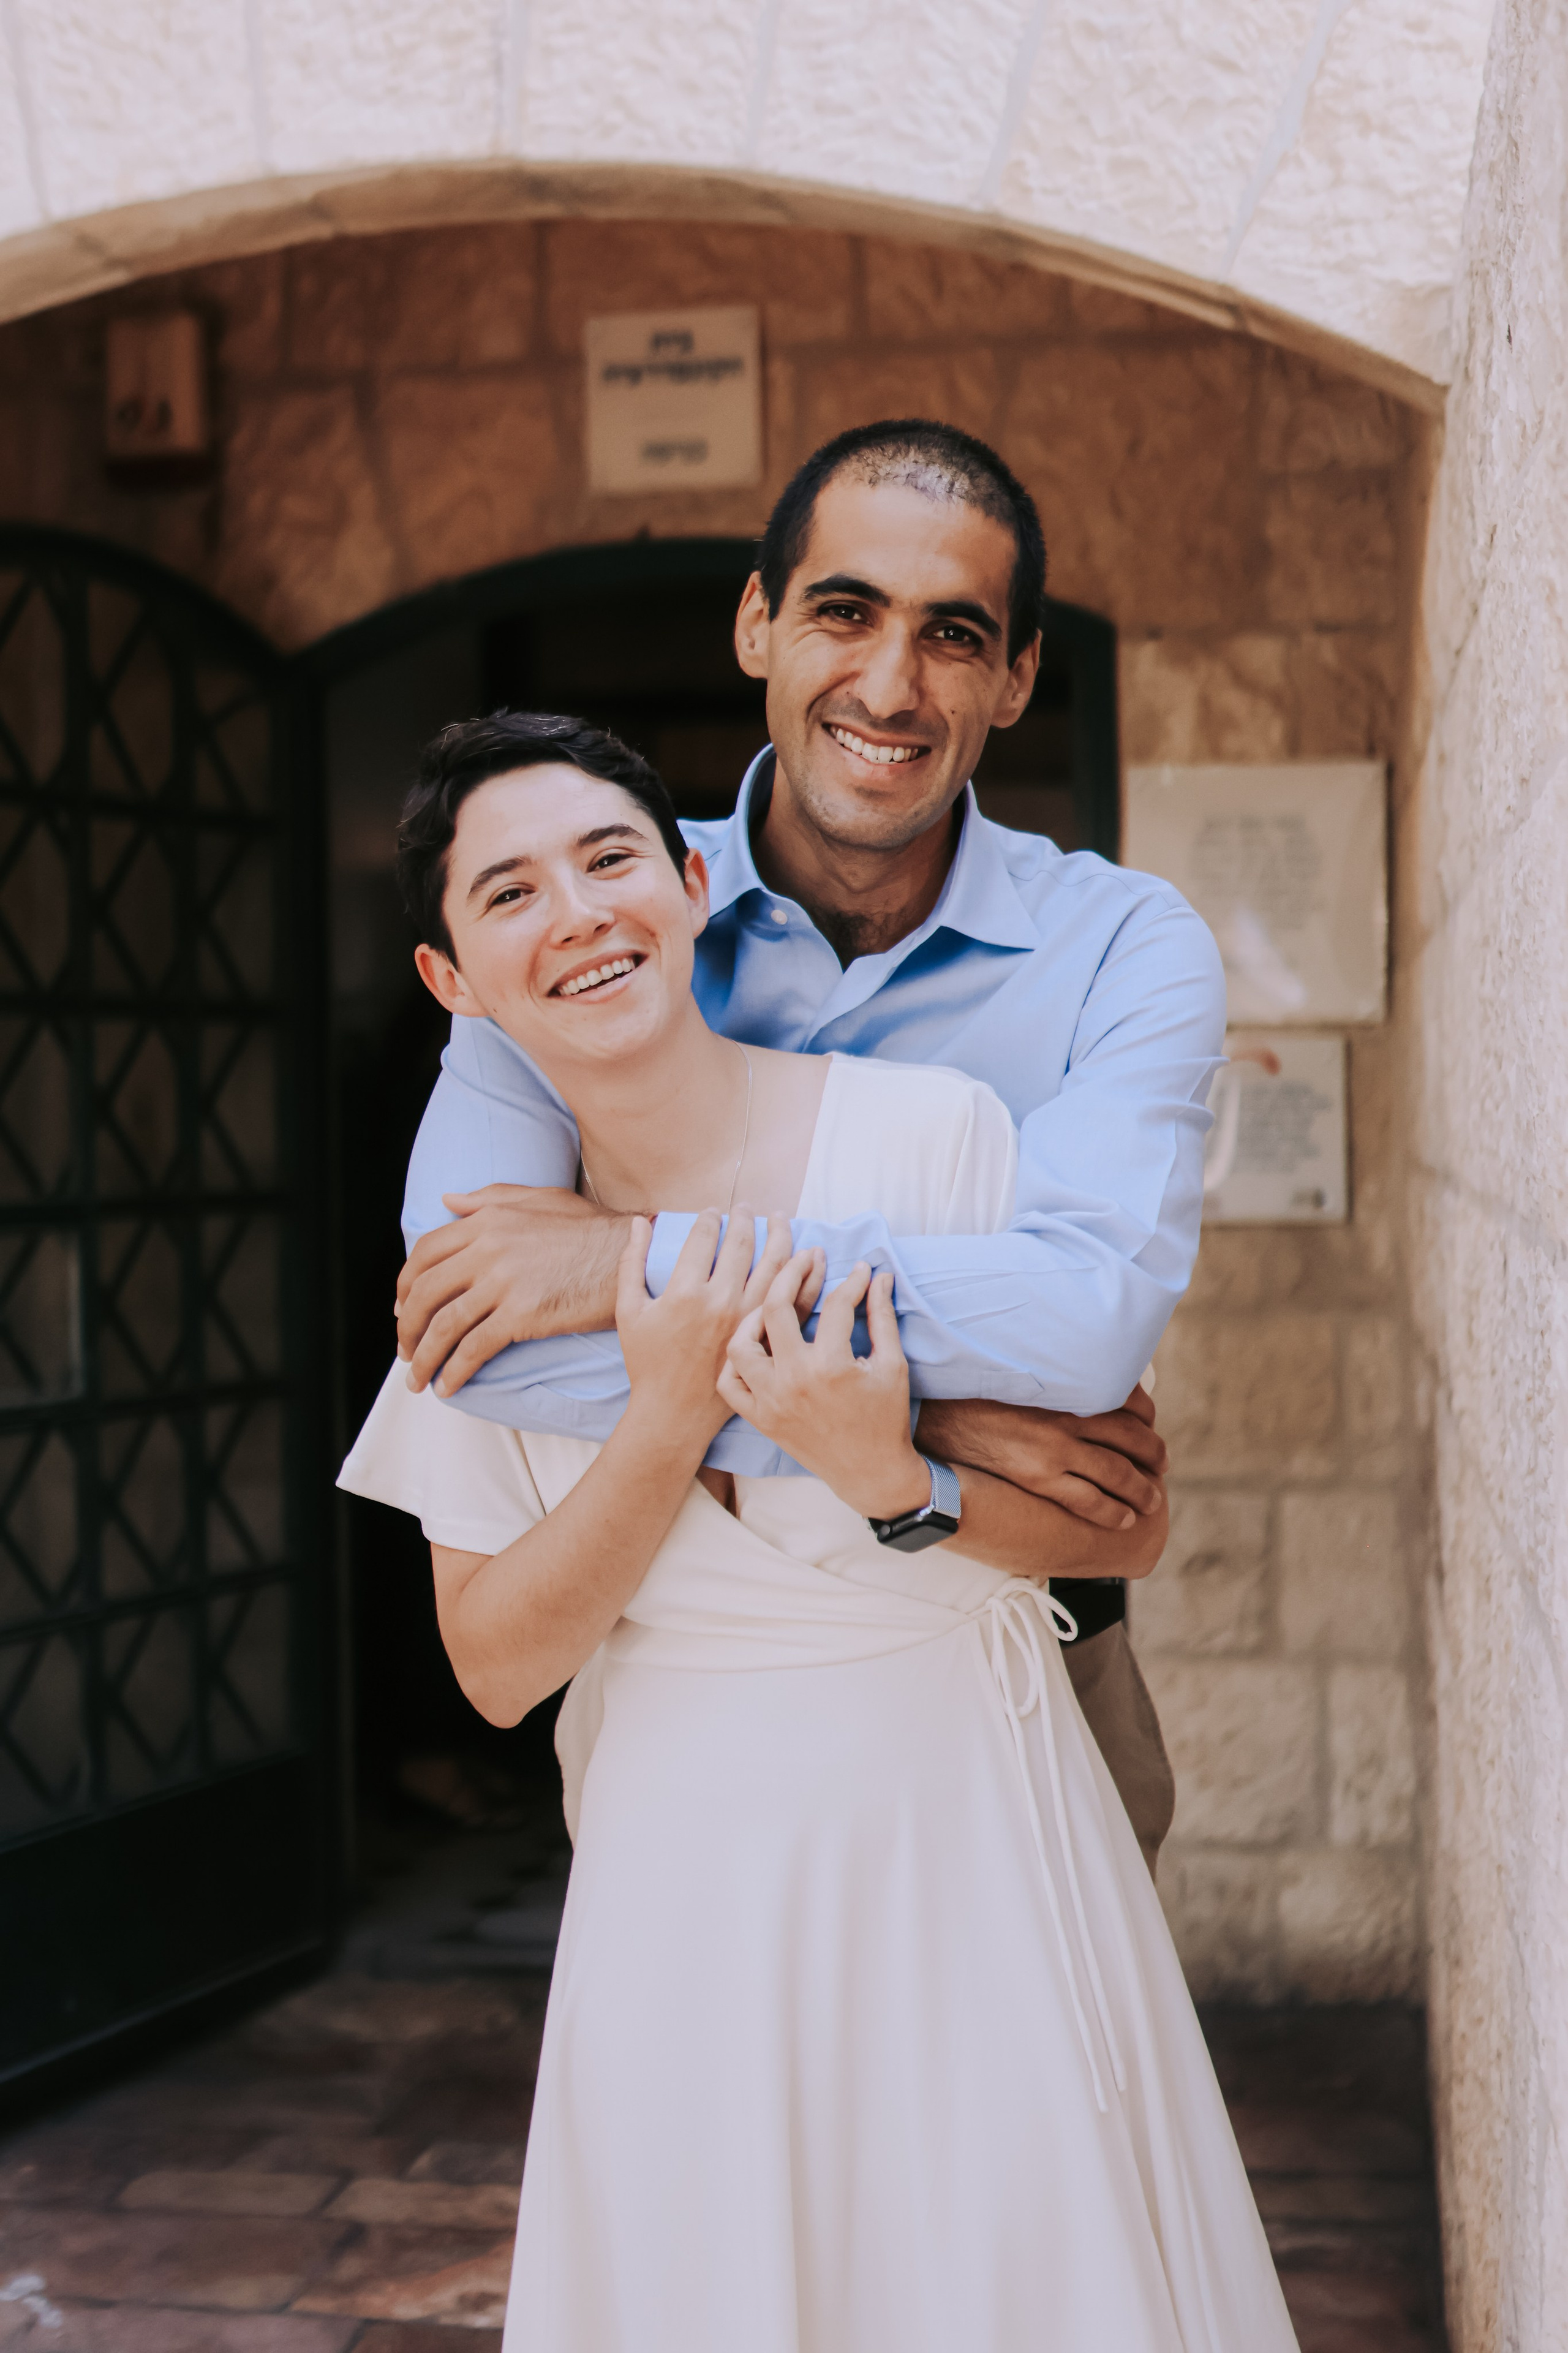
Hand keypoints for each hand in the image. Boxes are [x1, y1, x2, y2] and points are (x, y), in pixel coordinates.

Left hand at [396, 1186, 629, 1396]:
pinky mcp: (522, 1315)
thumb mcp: (539, 1199)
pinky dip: (454, 1371)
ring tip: (419, 1379)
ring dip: (423, 1358)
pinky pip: (473, 1348)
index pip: (424, 1254)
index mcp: (487, 1219)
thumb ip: (489, 1198)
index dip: (405, 1286)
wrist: (633, 1255)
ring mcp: (503, 1282)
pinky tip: (449, 1386)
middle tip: (406, 1350)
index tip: (402, 1309)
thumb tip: (446, 1200)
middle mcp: (487, 1249)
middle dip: (407, 1328)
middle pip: (424, 1293)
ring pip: (442, 1326)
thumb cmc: (591, 1229)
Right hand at [619, 1207, 794, 1447]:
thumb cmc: (647, 1363)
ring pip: (775, 1265)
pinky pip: (796, 1299)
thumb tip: (639, 1221)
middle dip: (745, 1219)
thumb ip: (631, 1262)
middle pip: (742, 1245)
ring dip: (781, 1235)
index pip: (704, 1238)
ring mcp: (749, 1320)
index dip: (709, 1219)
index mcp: (685, 1293)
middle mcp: (721, 1303)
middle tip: (746, 1208)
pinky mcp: (767, 1338)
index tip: (713, 1212)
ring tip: (780, 1219)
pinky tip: (810, 1256)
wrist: (674, 1412)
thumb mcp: (629, 1311)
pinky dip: (807, 1274)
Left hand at [718, 1257, 929, 1520]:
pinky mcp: (760, 1418)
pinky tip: (753, 1345)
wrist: (870, 1473)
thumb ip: (882, 1317)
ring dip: (751, 1316)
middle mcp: (794, 1381)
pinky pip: (729, 1383)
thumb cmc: (885, 1418)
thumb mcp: (892, 1365)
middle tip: (805, 1258)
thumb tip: (877, 1276)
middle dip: (791, 1272)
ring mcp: (771, 1401)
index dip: (852, 1281)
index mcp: (831, 1366)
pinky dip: (734, 1362)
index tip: (860, 1270)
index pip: (836, 1305)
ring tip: (771, 1302)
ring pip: (740, 1345)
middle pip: (776, 1309)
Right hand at [914, 1388, 1166, 1530]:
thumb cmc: (977, 1392)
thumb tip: (1074, 1384)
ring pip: (1118, 1472)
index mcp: (1067, 1386)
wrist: (938, 1416)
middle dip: (1154, 1454)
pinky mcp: (1039, 1476)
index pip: (1127, 1399)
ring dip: (1142, 1488)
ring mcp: (1055, 1449)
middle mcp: (1068, 1416)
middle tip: (1162, 1464)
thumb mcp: (1023, 1377)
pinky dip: (1113, 1511)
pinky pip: (1089, 1500)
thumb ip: (1054, 1382)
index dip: (1146, 1417)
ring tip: (1152, 1499)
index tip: (1150, 1426)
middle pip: (1132, 1438)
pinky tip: (1125, 1518)